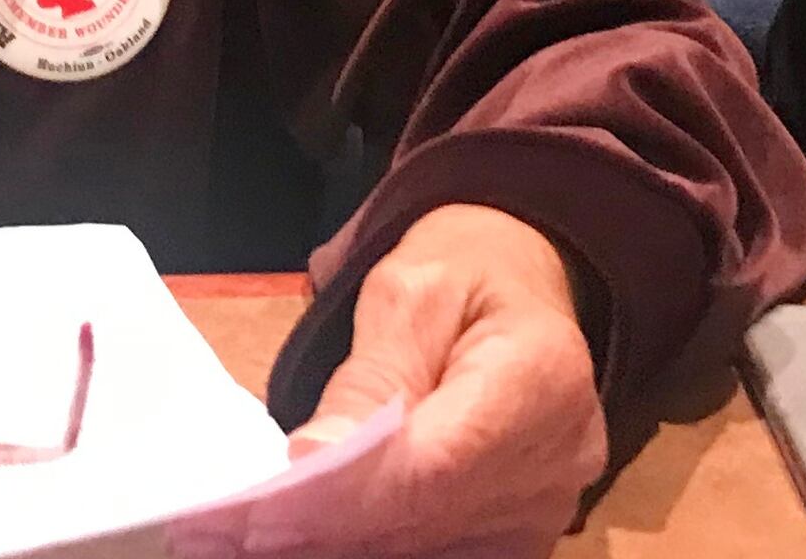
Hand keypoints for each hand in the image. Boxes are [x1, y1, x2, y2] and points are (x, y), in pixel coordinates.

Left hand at [288, 203, 605, 553]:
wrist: (523, 293)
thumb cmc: (464, 275)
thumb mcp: (407, 293)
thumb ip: (369, 378)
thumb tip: (314, 458)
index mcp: (544, 377)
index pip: (436, 464)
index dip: (348, 493)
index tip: (264, 507)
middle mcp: (563, 459)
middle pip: (429, 518)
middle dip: (329, 524)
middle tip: (241, 523)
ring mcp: (550, 509)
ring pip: (430, 549)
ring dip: (348, 540)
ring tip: (276, 521)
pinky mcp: (527, 539)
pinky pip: (444, 555)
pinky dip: (380, 544)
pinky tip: (332, 526)